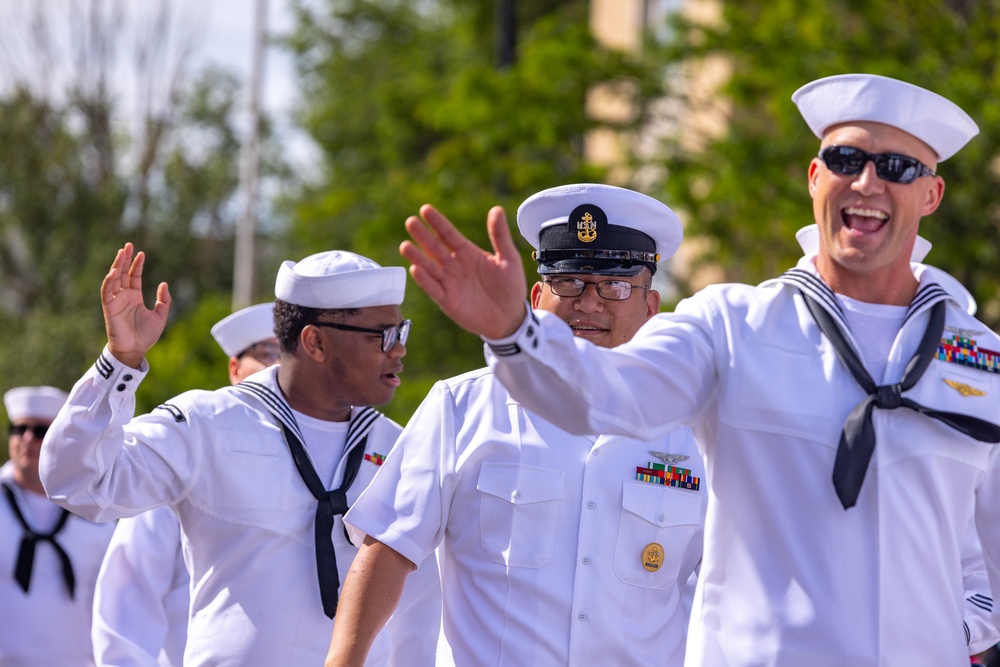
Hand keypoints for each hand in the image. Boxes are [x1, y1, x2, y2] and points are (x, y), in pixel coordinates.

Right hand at [101, 243, 171, 368]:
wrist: (135, 350)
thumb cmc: (145, 336)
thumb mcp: (160, 316)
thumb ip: (164, 300)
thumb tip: (164, 283)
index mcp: (135, 297)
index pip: (134, 277)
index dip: (137, 265)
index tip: (141, 253)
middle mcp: (124, 297)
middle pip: (122, 274)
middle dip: (124, 259)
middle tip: (128, 245)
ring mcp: (115, 301)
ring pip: (114, 279)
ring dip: (116, 265)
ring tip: (121, 252)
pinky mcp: (109, 308)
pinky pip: (107, 293)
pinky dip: (108, 282)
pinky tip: (113, 272)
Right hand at [401, 204, 526, 338]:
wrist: (510, 318)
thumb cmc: (510, 287)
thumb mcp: (509, 259)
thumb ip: (500, 236)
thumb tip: (496, 209)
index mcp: (467, 253)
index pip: (448, 234)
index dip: (437, 222)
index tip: (425, 209)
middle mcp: (454, 265)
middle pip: (435, 248)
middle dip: (423, 235)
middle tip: (410, 222)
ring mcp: (449, 283)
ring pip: (430, 267)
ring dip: (417, 256)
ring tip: (405, 245)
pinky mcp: (447, 301)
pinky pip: (433, 289)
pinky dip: (424, 280)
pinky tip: (416, 269)